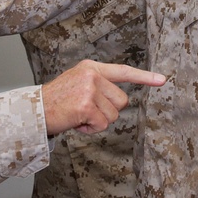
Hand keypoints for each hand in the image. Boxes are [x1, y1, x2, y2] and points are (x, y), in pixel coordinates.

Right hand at [41, 59, 166, 134]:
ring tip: (79, 115)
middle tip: (86, 111)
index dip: (144, 77)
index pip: (123, 71)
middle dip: (107, 111)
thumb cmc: (57, 102)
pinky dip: (91, 129)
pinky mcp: (86, 105)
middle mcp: (92, 75)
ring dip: (98, 121)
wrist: (34, 111)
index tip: (162, 80)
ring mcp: (89, 89)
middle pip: (121, 101)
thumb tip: (120, 100)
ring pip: (113, 115)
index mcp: (91, 67)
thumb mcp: (78, 83)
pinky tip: (77, 122)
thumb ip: (99, 86)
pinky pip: (102, 124)